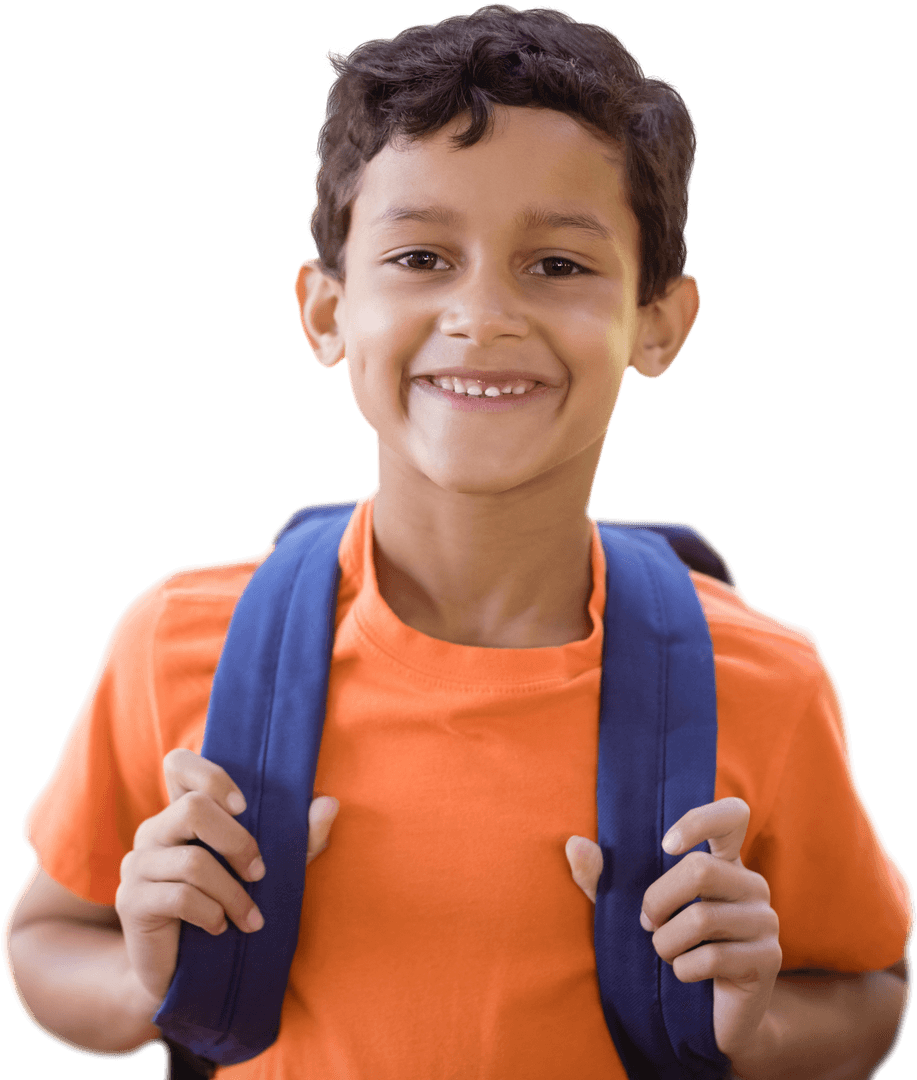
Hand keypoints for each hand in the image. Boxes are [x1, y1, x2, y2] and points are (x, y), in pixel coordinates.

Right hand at [115, 748, 338, 1007]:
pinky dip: (213, 914)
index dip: (211, 774)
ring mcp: (137, 865)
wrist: (185, 974)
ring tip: (251, 918)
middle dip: (238, 842)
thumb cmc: (229, 907)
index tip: (244, 805)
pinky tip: (221, 928)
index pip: (178, 764)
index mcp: (182, 813)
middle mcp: (153, 831)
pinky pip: (180, 898)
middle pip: (193, 809)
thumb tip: (330, 803)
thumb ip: (300, 839)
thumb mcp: (271, 870)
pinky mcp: (131, 902)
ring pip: (193, 862)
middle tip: (259, 873)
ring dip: (233, 893)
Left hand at [566, 797, 780, 1068]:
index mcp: (723, 862)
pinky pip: (712, 957)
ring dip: (666, 942)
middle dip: (657, 901)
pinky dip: (683, 969)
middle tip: (646, 924)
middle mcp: (752, 885)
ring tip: (666, 953)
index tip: (665, 845)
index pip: (732, 815)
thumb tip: (573, 844)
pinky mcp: (768, 959)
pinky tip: (685, 975)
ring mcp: (765, 921)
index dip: (700, 820)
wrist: (708, 1018)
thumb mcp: (632, 910)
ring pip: (702, 917)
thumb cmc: (670, 948)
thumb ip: (602, 880)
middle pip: (700, 870)